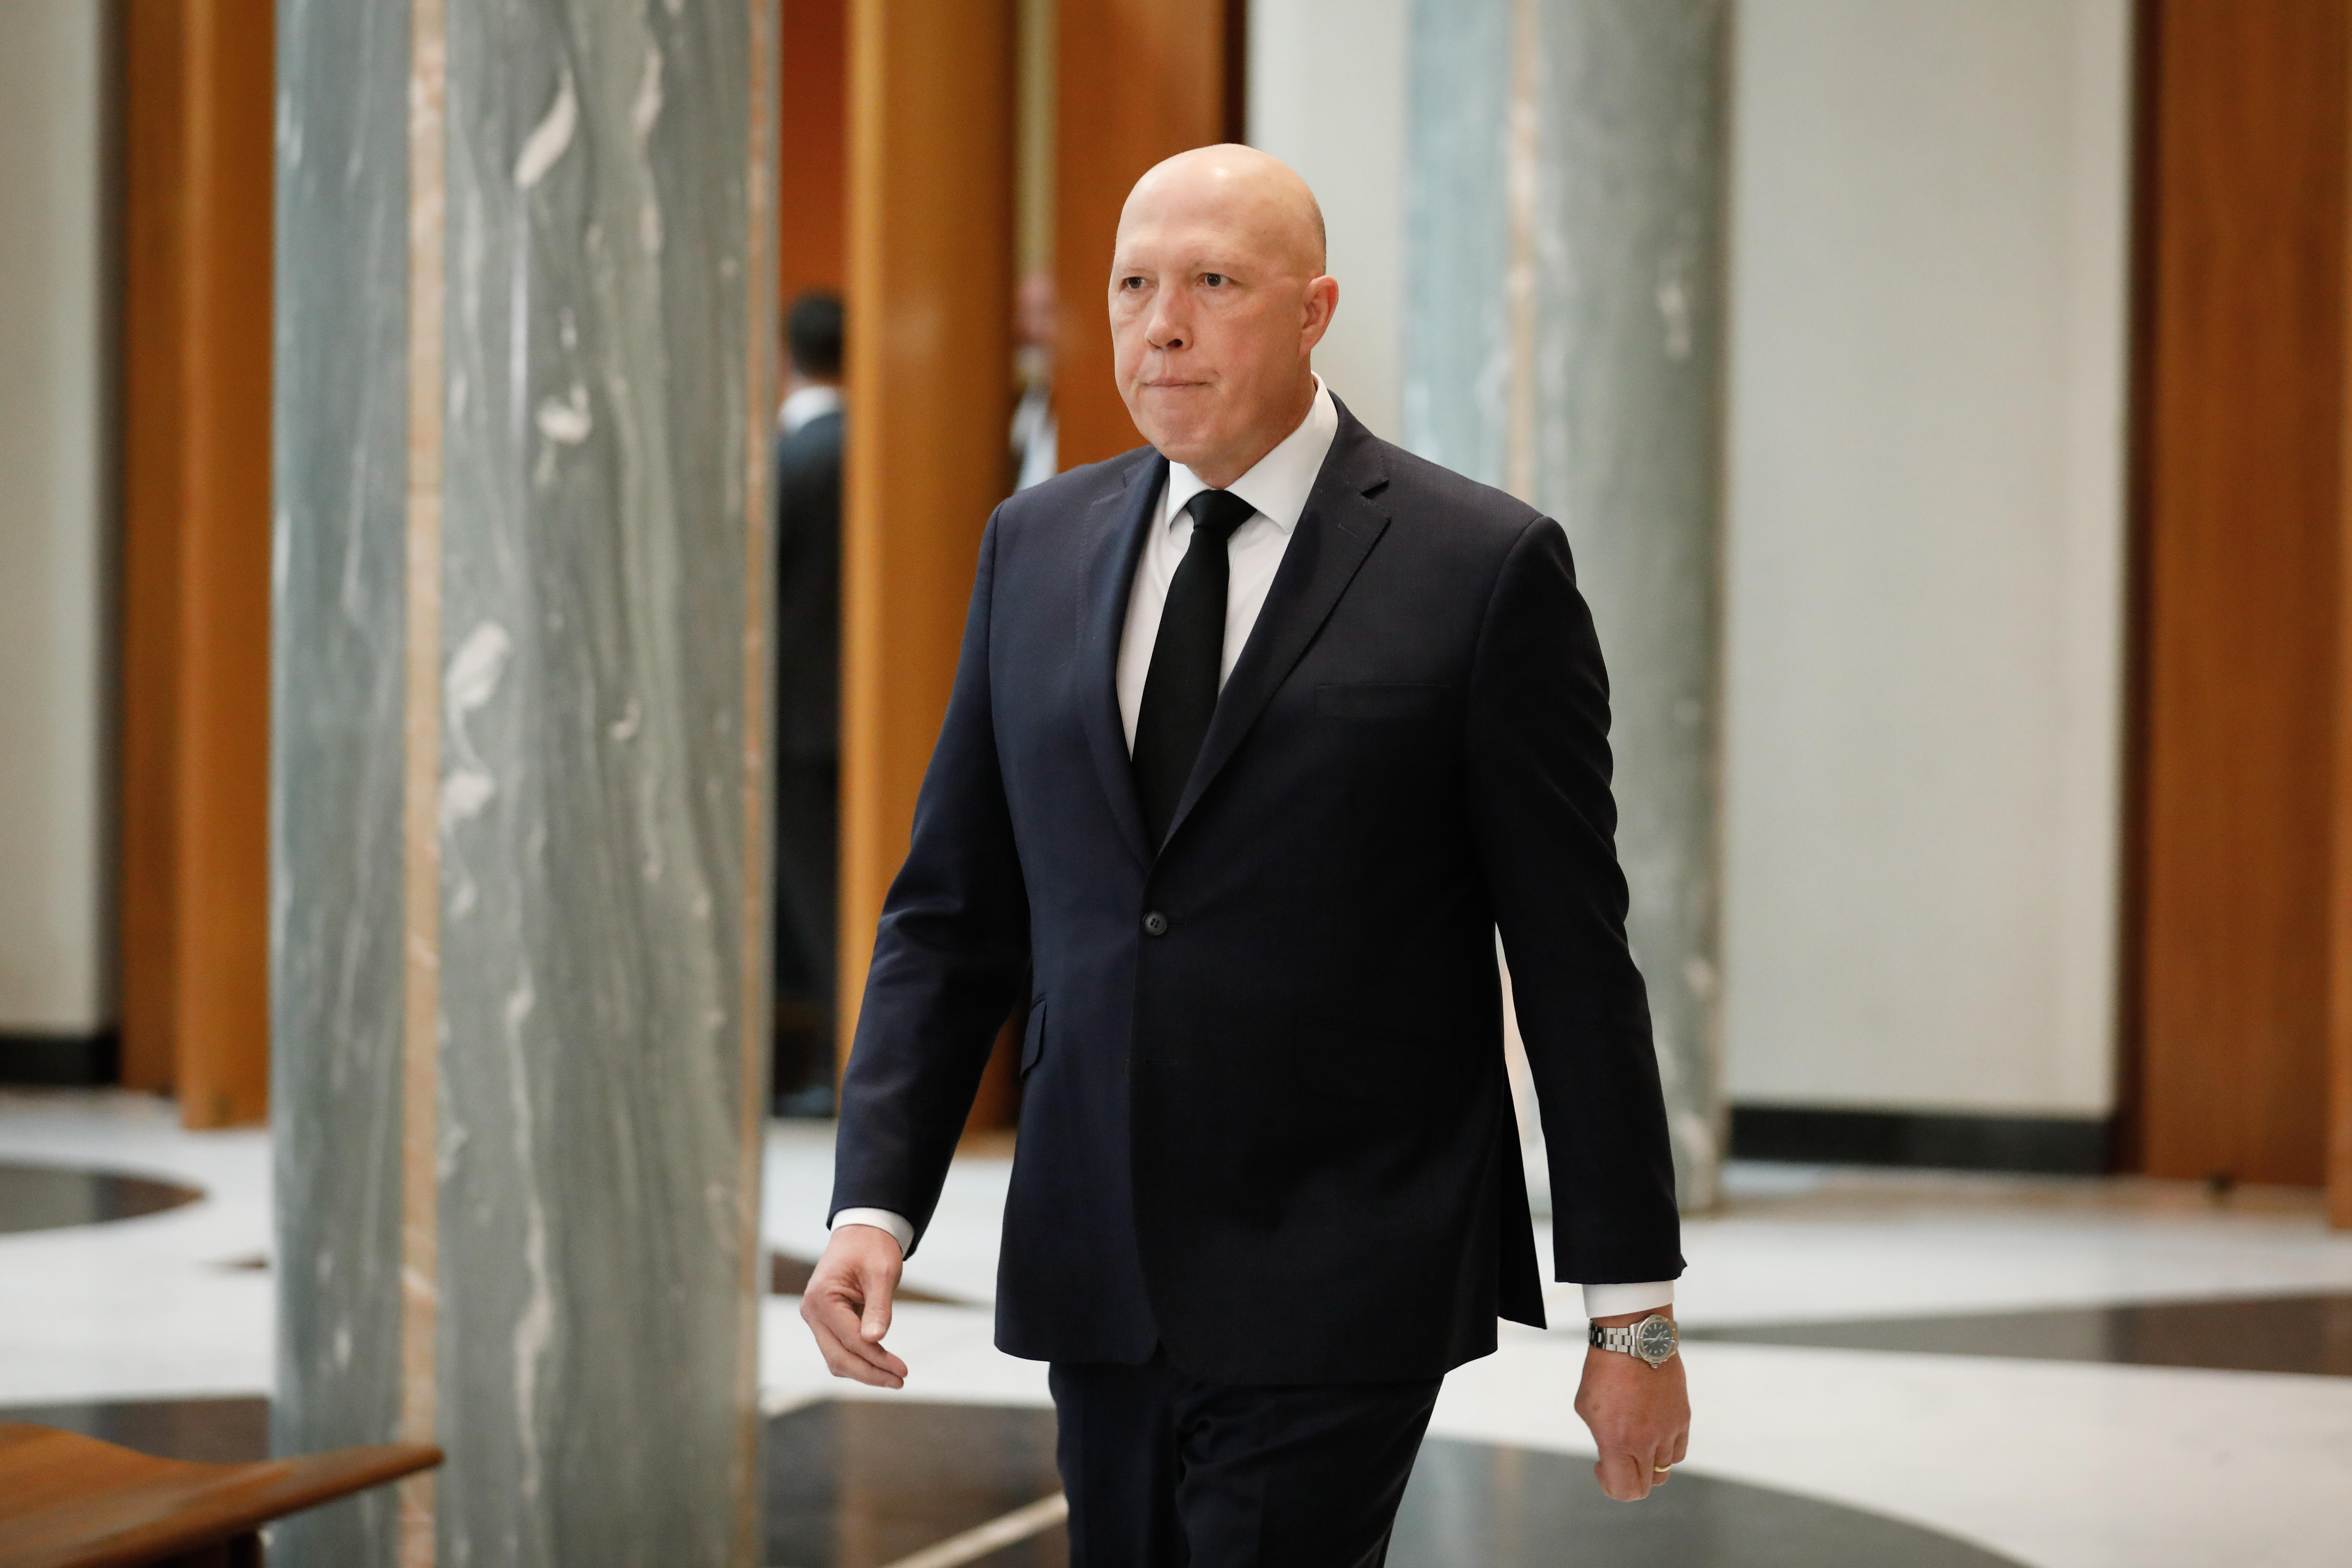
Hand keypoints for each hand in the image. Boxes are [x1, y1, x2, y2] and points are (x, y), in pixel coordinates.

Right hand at [799, 1223, 909, 1388]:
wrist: (861, 1232)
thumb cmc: (872, 1248)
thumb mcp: (882, 1273)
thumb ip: (879, 1307)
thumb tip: (875, 1340)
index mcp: (822, 1298)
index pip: (851, 1340)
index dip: (878, 1359)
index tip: (903, 1371)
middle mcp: (812, 1312)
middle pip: (838, 1357)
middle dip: (869, 1373)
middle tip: (900, 1381)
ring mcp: (816, 1318)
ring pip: (836, 1358)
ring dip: (863, 1370)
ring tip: (893, 1377)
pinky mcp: (825, 1322)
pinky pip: (838, 1349)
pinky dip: (858, 1360)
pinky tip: (880, 1365)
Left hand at [1574, 1310, 1689, 1500]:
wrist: (1633, 1338)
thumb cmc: (1603, 1370)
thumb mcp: (1586, 1408)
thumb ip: (1602, 1439)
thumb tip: (1613, 1455)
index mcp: (1617, 1442)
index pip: (1624, 1490)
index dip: (1609, 1485)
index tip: (1601, 1465)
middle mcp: (1646, 1442)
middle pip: (1646, 1486)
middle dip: (1629, 1479)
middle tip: (1617, 1459)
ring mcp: (1668, 1431)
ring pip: (1664, 1470)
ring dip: (1648, 1464)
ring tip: (1635, 1441)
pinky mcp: (1683, 1418)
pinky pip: (1678, 1451)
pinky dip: (1665, 1450)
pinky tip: (1652, 1430)